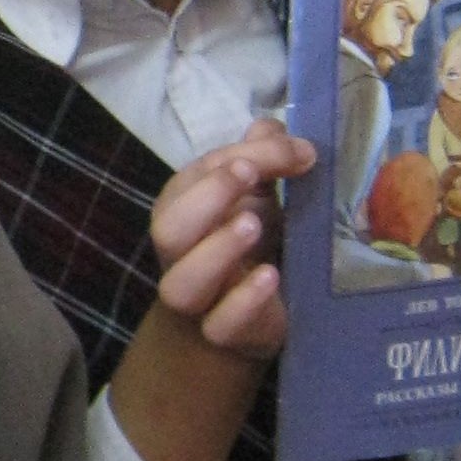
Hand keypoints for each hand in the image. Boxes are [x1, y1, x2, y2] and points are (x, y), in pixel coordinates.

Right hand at [150, 121, 312, 361]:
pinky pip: (219, 325)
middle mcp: (180, 254)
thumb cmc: (250, 243)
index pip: (192, 178)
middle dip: (207, 196)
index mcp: (182, 211)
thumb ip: (261, 156)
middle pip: (169, 227)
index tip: (291, 151)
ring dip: (216, 250)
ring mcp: (199, 300)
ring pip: (181, 284)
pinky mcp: (225, 334)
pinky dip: (243, 300)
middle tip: (249, 172)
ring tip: (254, 224)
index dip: (232, 159)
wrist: (249, 316)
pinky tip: (271, 276)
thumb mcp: (258, 193)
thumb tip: (272, 126)